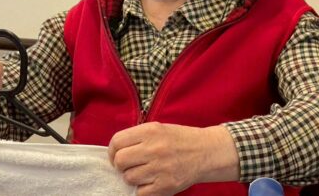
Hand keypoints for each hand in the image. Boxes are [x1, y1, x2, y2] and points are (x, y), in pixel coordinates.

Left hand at [108, 122, 238, 195]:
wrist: (206, 152)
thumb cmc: (179, 140)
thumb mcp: (157, 128)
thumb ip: (136, 137)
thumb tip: (115, 151)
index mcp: (150, 131)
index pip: (117, 142)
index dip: (112, 151)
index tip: (116, 155)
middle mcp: (154, 148)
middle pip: (120, 161)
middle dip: (120, 165)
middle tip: (129, 165)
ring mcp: (160, 168)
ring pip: (128, 178)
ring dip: (132, 177)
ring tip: (143, 172)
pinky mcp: (166, 186)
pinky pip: (141, 192)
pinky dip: (142, 189)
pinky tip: (150, 181)